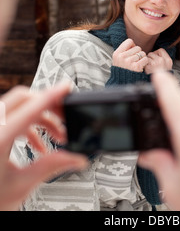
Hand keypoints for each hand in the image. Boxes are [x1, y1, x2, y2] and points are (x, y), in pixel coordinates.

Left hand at [0, 82, 87, 210]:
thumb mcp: (21, 185)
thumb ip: (50, 167)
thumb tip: (75, 157)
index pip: (29, 108)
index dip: (51, 96)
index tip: (66, 87)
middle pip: (23, 99)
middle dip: (48, 104)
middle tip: (65, 115)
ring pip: (18, 106)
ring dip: (40, 117)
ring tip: (57, 136)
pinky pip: (11, 117)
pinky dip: (28, 126)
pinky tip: (39, 145)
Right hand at [112, 39, 147, 72]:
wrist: (123, 82)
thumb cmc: (123, 69)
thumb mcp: (118, 59)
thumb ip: (124, 51)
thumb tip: (133, 43)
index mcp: (117, 53)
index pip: (129, 41)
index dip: (132, 46)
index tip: (131, 52)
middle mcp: (122, 56)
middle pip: (137, 47)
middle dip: (138, 53)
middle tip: (135, 60)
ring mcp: (129, 61)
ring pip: (142, 53)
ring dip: (142, 58)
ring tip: (137, 63)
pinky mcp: (136, 66)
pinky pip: (145, 59)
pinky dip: (145, 62)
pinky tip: (140, 66)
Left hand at [144, 48, 172, 74]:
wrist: (160, 86)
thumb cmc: (162, 76)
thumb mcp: (167, 66)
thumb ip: (163, 59)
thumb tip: (154, 53)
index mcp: (168, 60)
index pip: (161, 50)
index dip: (156, 53)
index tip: (156, 58)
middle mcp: (162, 60)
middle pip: (152, 53)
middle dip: (150, 58)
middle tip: (152, 65)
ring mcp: (155, 63)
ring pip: (147, 57)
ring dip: (147, 62)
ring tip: (150, 68)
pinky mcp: (149, 66)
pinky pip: (144, 62)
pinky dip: (144, 66)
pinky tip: (147, 70)